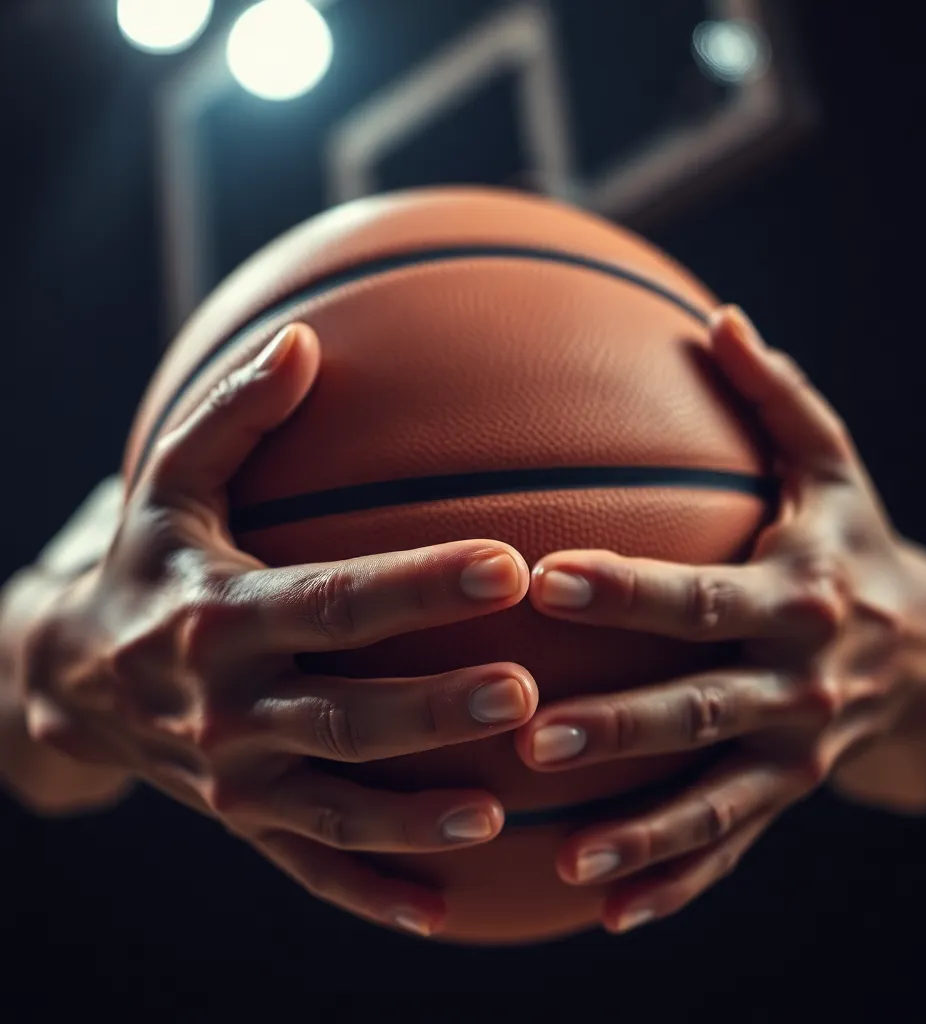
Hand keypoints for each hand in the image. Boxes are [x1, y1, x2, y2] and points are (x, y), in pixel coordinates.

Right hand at [15, 324, 536, 937]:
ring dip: (415, 814)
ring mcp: (237, 776)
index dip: (419, 585)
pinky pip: (312, 866)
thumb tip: (306, 340)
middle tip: (525, 692)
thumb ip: (236, 416)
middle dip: (434, 707)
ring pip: (336, 803)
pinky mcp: (246, 821)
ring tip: (498, 809)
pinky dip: (372, 891)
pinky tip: (445, 910)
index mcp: (221, 614)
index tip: (506, 566)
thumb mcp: (170, 484)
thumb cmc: (144, 567)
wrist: (67, 680)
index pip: (336, 599)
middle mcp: (229, 703)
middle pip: (346, 710)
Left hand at [518, 306, 925, 933]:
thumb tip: (718, 315)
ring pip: (714, 798)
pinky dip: (676, 879)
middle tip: (534, 731)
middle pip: (697, 706)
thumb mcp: (834, 468)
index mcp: (795, 595)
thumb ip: (778, 398)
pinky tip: (609, 910)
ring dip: (642, 827)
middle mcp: (796, 681)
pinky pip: (730, 846)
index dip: (629, 587)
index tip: (549, 576)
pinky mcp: (787, 793)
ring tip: (567, 850)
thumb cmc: (855, 542)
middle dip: (619, 724)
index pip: (700, 596)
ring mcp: (794, 751)